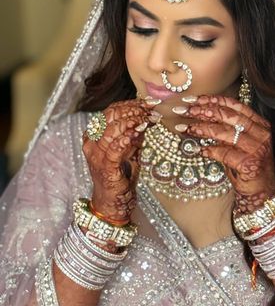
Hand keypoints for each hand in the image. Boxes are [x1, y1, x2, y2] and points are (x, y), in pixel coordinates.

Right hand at [82, 99, 155, 222]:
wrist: (112, 203)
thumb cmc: (120, 178)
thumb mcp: (130, 152)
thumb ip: (135, 136)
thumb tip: (147, 118)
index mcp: (94, 136)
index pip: (110, 111)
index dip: (130, 104)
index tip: (148, 102)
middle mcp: (92, 143)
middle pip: (110, 116)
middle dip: (133, 110)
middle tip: (151, 109)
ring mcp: (97, 156)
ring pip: (112, 129)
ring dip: (133, 121)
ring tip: (148, 119)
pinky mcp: (105, 168)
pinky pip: (114, 149)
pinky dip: (126, 138)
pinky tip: (137, 133)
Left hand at [177, 95, 274, 214]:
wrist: (262, 192)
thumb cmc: (247, 166)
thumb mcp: (238, 144)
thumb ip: (226, 130)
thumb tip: (199, 115)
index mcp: (260, 124)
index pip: (235, 106)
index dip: (214, 100)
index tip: (195, 99)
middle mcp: (261, 134)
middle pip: (229, 116)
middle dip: (205, 111)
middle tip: (186, 110)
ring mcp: (257, 149)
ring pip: (226, 133)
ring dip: (203, 129)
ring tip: (186, 128)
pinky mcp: (250, 164)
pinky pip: (225, 153)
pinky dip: (210, 150)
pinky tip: (198, 150)